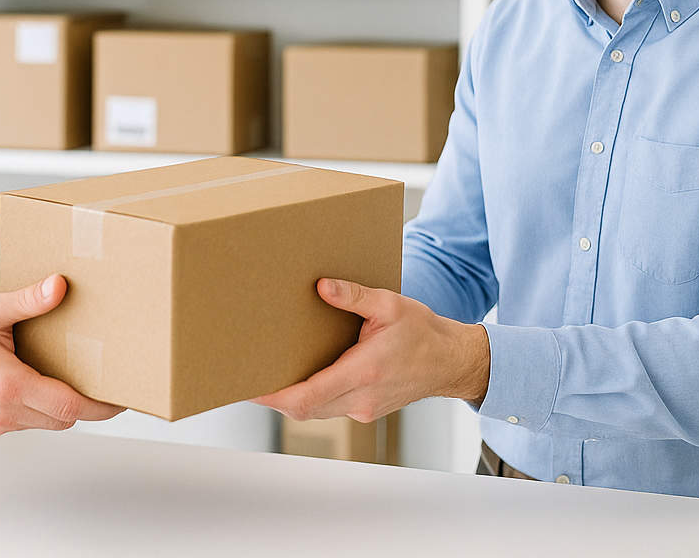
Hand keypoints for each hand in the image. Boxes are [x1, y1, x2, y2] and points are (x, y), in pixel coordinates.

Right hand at [0, 274, 124, 434]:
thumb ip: (26, 301)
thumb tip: (58, 286)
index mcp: (8, 385)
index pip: (69, 406)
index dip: (100, 406)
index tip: (121, 398)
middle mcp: (5, 412)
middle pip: (64, 419)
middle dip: (89, 406)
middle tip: (108, 386)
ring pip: (48, 423)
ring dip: (64, 407)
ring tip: (79, 381)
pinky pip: (29, 422)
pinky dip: (43, 408)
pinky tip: (43, 383)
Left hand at [253, 278, 490, 421]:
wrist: (451, 362)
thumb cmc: (423, 333)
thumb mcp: (390, 305)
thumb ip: (354, 296)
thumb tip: (322, 286)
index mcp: (364, 372)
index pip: (307, 396)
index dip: (274, 396)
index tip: (251, 388)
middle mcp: (361, 398)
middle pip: (304, 409)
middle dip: (273, 398)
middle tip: (247, 379)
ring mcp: (364, 409)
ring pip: (315, 412)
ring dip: (291, 398)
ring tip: (267, 377)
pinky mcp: (366, 410)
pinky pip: (329, 409)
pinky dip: (310, 398)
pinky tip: (300, 378)